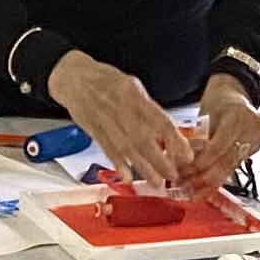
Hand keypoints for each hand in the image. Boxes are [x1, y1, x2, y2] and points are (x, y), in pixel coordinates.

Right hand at [46, 51, 195, 187]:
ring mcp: (106, 121)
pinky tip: (127, 176)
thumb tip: (165, 129)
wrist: (73, 78)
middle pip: (144, 139)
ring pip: (127, 148)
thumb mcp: (131, 85)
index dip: (175, 139)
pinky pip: (107, 150)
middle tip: (174, 175)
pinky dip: (118, 164)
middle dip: (161, 160)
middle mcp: (120, 109)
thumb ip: (147, 107)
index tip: (186, 154)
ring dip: (143, 167)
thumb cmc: (105, 81)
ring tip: (157, 182)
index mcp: (134, 96)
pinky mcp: (94, 130)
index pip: (160, 120)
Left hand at [188, 75, 259, 182]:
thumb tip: (185, 164)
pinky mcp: (257, 148)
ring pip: (232, 167)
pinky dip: (220, 175)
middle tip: (187, 186)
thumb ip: (199, 139)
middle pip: (228, 161)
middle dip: (205, 178)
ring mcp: (258, 138)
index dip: (201, 163)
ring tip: (193, 189)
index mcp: (238, 115)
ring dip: (211, 181)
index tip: (185, 173)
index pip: (218, 147)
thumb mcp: (205, 115)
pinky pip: (236, 166)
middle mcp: (253, 128)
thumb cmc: (218, 102)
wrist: (235, 95)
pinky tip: (206, 185)